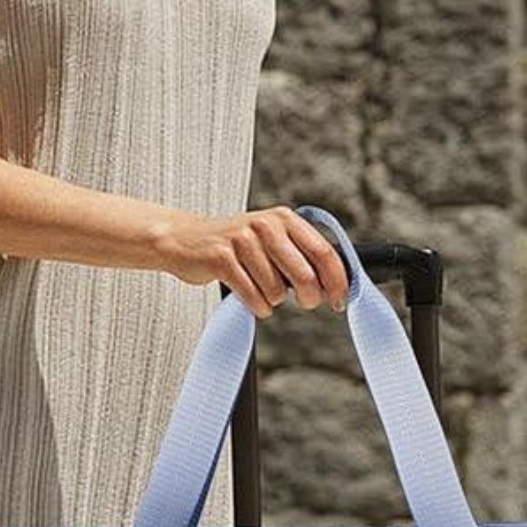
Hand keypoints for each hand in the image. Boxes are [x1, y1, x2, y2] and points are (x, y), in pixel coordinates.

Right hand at [151, 205, 350, 318]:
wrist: (185, 240)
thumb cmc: (234, 246)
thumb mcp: (270, 241)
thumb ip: (299, 257)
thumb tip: (332, 286)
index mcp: (284, 219)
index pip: (323, 252)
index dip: (337, 280)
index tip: (340, 300)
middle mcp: (266, 225)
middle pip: (304, 276)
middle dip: (309, 298)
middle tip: (305, 302)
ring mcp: (243, 241)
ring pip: (276, 291)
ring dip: (272, 301)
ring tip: (260, 290)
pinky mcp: (222, 259)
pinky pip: (252, 297)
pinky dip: (256, 307)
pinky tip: (250, 299)